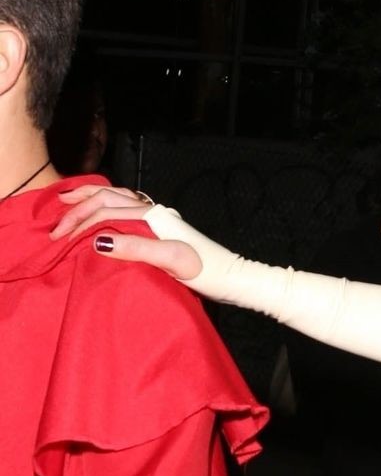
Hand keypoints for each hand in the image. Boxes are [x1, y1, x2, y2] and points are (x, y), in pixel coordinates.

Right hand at [50, 184, 202, 281]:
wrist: (231, 277)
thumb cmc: (205, 271)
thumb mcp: (171, 262)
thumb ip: (136, 249)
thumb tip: (97, 241)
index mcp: (152, 217)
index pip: (105, 212)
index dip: (79, 223)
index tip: (58, 240)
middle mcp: (153, 211)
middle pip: (108, 198)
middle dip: (79, 207)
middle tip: (55, 222)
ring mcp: (158, 218)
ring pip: (116, 198)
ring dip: (91, 198)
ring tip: (68, 200)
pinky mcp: (161, 227)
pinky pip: (125, 207)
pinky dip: (106, 204)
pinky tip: (101, 212)